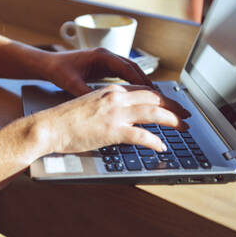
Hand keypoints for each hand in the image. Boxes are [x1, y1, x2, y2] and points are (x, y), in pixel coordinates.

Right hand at [32, 84, 190, 153]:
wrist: (49, 126)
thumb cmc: (66, 119)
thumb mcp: (92, 105)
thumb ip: (110, 107)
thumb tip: (125, 117)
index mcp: (111, 91)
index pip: (145, 90)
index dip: (163, 98)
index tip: (173, 104)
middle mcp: (116, 98)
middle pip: (154, 98)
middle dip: (174, 106)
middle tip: (186, 115)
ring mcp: (115, 114)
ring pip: (153, 112)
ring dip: (172, 120)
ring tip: (183, 127)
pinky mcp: (112, 130)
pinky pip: (141, 136)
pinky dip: (154, 141)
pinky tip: (161, 146)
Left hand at [43, 48, 153, 95]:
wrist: (48, 64)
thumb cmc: (58, 70)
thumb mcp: (71, 83)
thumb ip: (85, 92)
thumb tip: (99, 103)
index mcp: (101, 56)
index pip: (127, 67)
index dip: (141, 79)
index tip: (152, 91)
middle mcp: (106, 55)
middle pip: (133, 67)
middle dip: (146, 81)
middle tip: (158, 95)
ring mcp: (105, 59)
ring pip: (129, 69)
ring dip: (140, 81)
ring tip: (153, 95)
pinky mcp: (103, 65)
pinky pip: (122, 72)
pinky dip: (131, 81)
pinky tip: (137, 93)